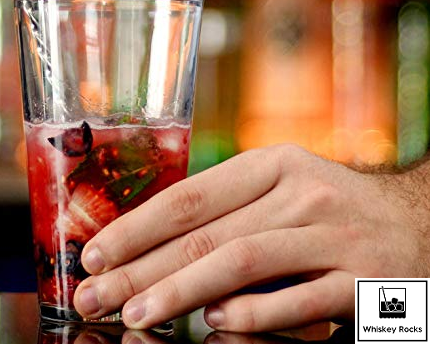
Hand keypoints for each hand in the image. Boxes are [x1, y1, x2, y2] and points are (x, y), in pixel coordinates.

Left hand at [73, 144, 429, 331]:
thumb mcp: (284, 190)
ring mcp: (332, 234)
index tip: (94, 253)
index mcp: (272, 164)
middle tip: (94, 295)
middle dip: (141, 266)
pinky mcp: (364, 280)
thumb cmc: (333, 210)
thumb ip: (231, 211)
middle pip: (205, 233)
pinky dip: (252, 313)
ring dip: (180, 291)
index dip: (137, 226)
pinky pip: (298, 299)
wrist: (424, 223)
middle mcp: (300, 192)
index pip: (190, 196)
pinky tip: (213, 326)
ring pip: (241, 261)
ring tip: (135, 314)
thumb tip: (154, 246)